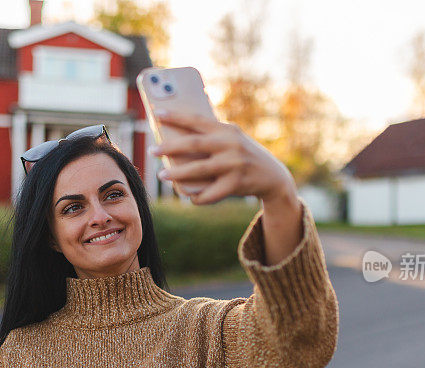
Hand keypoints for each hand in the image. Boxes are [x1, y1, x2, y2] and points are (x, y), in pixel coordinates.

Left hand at [151, 110, 297, 204]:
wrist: (273, 176)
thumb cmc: (243, 155)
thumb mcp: (232, 140)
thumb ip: (212, 137)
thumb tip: (176, 139)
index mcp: (227, 130)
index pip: (197, 120)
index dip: (176, 116)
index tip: (156, 113)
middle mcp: (231, 145)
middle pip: (194, 144)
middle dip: (170, 147)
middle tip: (152, 151)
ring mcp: (234, 165)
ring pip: (199, 170)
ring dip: (177, 174)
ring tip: (161, 175)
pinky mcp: (236, 184)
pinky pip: (210, 193)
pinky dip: (198, 197)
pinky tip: (189, 197)